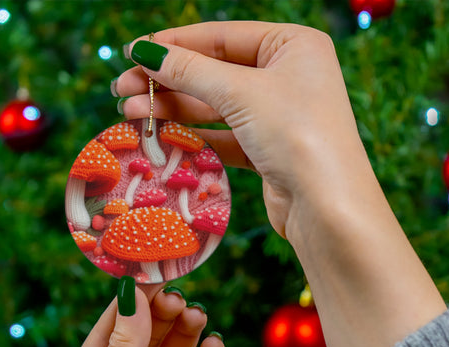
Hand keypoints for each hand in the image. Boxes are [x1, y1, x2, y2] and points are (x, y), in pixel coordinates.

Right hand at [115, 21, 365, 238]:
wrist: (327, 207)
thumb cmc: (296, 134)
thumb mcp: (241, 92)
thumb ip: (191, 71)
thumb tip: (145, 52)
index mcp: (293, 46)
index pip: (222, 37)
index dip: (175, 44)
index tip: (133, 52)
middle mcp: (288, 77)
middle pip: (215, 72)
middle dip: (168, 81)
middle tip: (122, 89)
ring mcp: (279, 116)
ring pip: (216, 107)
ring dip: (174, 110)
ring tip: (131, 113)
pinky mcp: (269, 150)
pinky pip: (225, 136)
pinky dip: (195, 137)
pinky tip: (162, 136)